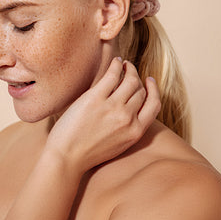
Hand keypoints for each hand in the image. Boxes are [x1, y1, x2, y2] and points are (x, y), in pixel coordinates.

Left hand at [45, 57, 160, 173]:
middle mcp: (127, 118)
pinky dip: (116, 66)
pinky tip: (115, 62)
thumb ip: (128, 128)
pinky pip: (111, 75)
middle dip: (137, 79)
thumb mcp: (118, 144)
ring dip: (129, 69)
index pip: (154, 105)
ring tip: (124, 65)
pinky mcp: (95, 98)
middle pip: (140, 91)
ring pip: (130, 81)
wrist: (66, 157)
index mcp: (135, 132)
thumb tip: (130, 107)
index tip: (149, 81)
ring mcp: (112, 107)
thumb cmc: (87, 152)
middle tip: (130, 71)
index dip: (153, 90)